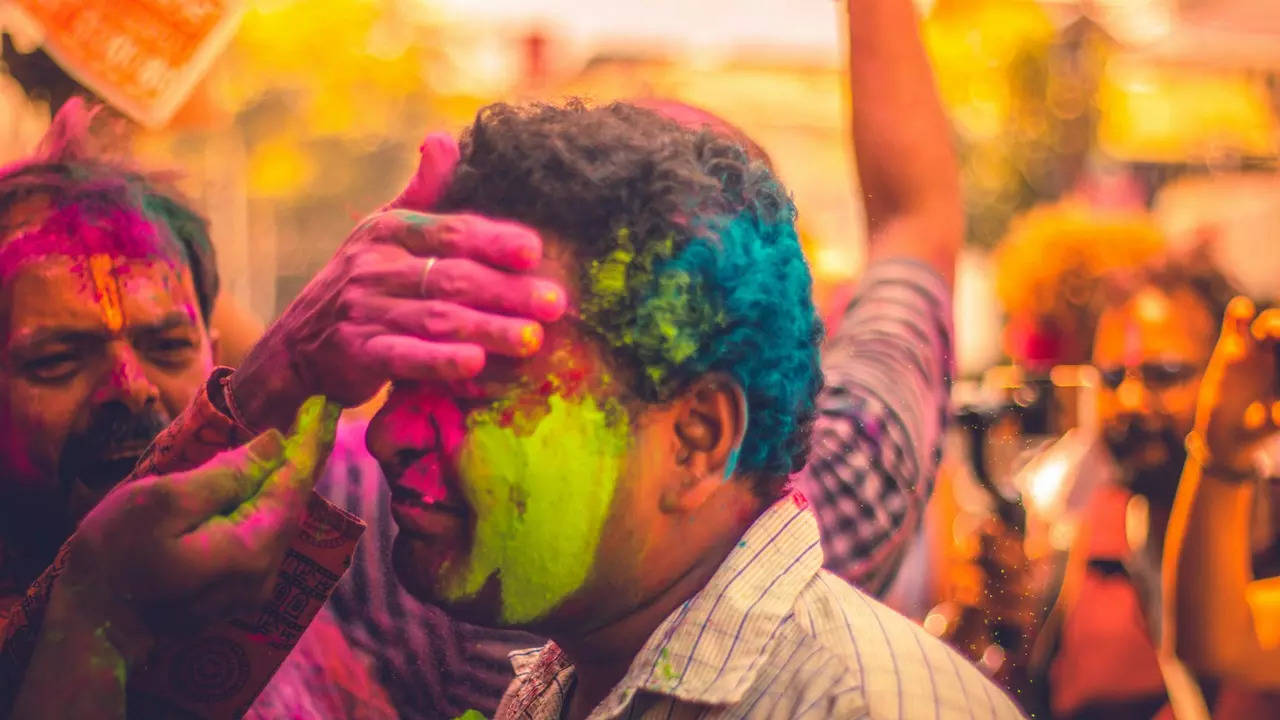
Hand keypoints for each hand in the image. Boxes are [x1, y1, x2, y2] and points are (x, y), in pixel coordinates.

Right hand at [54, 396, 340, 665]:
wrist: (93, 627)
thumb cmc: (114, 557)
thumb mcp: (163, 502)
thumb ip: (226, 474)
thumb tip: (274, 444)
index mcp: (252, 548)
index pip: (295, 484)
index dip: (311, 441)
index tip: (327, 404)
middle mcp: (264, 573)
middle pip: (291, 503)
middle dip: (302, 457)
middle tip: (314, 413)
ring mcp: (251, 589)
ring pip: (277, 521)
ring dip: (283, 480)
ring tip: (294, 438)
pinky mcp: (234, 593)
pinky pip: (261, 537)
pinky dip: (264, 505)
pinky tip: (260, 482)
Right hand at [229, 134, 566, 430]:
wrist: (295, 344)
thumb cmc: (363, 282)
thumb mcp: (384, 230)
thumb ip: (423, 192)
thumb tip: (443, 137)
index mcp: (389, 230)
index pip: (449, 231)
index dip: (493, 240)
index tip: (534, 250)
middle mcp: (373, 266)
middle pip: (452, 277)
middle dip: (507, 291)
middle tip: (555, 304)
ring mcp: (362, 310)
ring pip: (436, 318)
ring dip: (488, 329)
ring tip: (532, 339)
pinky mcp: (355, 353)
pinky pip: (404, 356)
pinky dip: (440, 361)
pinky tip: (476, 365)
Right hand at [1193, 297, 1279, 474]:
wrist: (1229, 433)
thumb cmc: (1260, 429)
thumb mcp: (1276, 422)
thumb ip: (1278, 416)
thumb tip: (1279, 415)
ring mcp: (1258, 348)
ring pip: (1270, 324)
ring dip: (1275, 323)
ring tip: (1273, 330)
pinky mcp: (1232, 345)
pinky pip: (1237, 324)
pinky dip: (1239, 313)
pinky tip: (1242, 309)